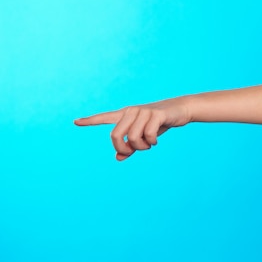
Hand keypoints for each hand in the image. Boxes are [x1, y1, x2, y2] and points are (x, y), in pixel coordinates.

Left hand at [75, 97, 190, 160]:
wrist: (179, 110)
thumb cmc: (159, 123)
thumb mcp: (143, 136)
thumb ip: (130, 147)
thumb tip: (118, 157)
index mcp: (126, 115)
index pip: (104, 117)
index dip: (90, 121)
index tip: (75, 122)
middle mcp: (131, 112)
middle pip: (116, 136)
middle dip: (124, 148)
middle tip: (133, 151)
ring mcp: (143, 112)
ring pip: (132, 138)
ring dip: (141, 147)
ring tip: (149, 144)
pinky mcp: (155, 114)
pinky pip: (148, 135)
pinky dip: (151, 142)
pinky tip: (156, 141)